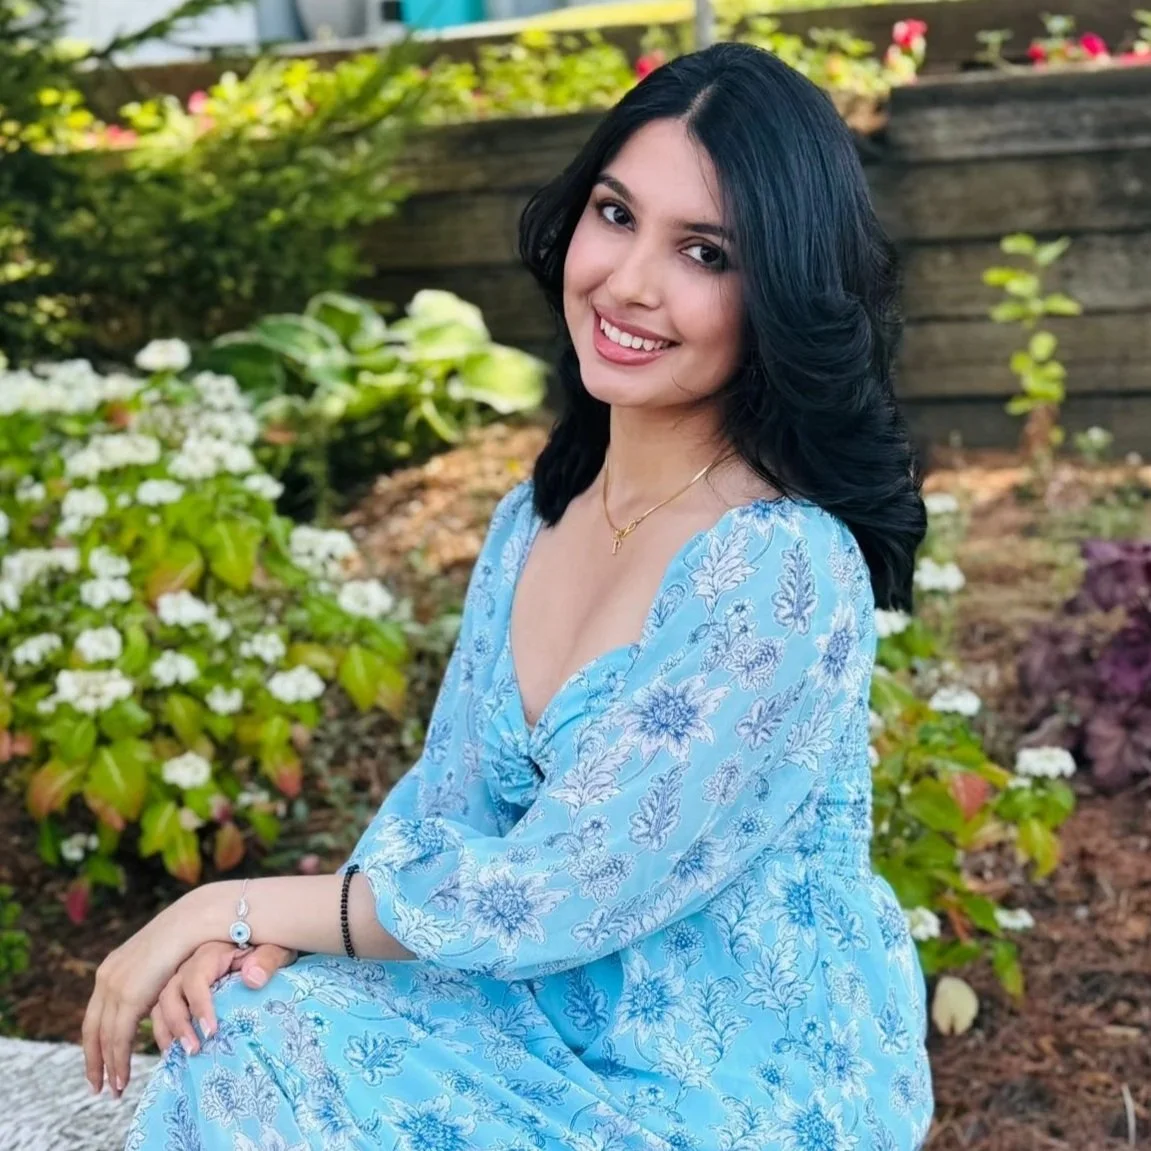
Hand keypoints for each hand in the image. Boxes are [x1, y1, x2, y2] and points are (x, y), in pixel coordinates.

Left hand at [81, 895, 205, 1099]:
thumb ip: (152, 982)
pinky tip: (124, 1078)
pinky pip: (118, 1038)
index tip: (99, 1063)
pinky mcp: (129, 996)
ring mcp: (115, 986)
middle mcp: (106, 978)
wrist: (194, 920)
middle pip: (91, 1029)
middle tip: (97, 1086)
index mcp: (111, 969)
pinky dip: (119, 1062)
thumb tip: (153, 999)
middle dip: (93, 1060)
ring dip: (107, 1067)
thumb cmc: (189, 937)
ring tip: (116, 1090)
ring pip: (103, 1038)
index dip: (96, 1041)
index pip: (95, 1014)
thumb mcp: (161, 964)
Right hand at [151, 941, 298, 1055]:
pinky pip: (162, 1014)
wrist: (264, 947)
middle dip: (178, 1024)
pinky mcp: (181, 995)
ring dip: (167, 1032)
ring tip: (181, 1056)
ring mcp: (182, 981)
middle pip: (169, 994)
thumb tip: (252, 979)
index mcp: (211, 952)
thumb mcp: (276, 948)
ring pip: (160, 1006)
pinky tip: (175, 1053)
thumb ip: (267, 959)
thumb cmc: (269, 948)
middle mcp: (190, 965)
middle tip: (194, 1049)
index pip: (195, 978)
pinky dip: (164, 1033)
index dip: (199, 1005)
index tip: (211, 1031)